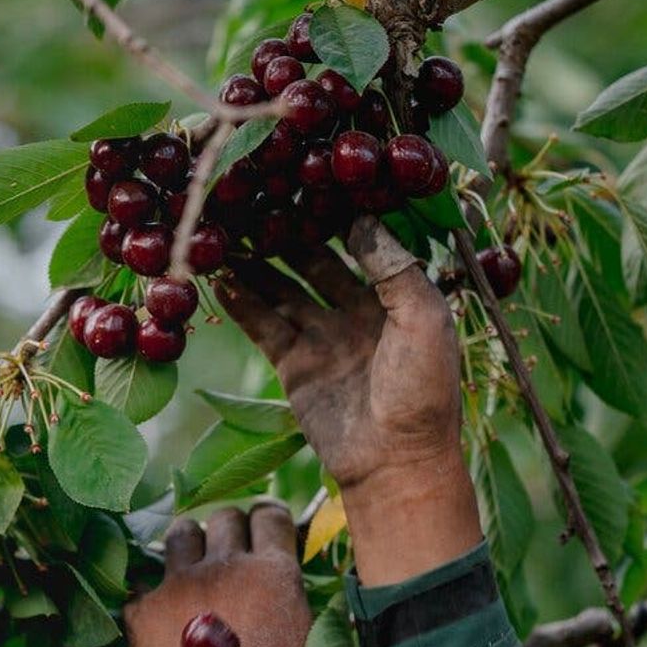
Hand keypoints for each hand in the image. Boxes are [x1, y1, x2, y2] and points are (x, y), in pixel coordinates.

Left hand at [124, 504, 311, 646]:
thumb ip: (316, 623)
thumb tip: (321, 617)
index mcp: (273, 572)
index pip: (269, 516)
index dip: (267, 517)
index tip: (263, 525)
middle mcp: (227, 566)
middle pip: (225, 518)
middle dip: (229, 527)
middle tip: (229, 548)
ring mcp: (181, 583)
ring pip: (182, 534)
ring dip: (189, 544)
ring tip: (190, 563)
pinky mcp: (146, 609)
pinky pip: (142, 587)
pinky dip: (151, 598)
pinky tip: (156, 615)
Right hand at [216, 219, 481, 585]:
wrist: (397, 463)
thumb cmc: (423, 392)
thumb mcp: (426, 321)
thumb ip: (396, 269)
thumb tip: (360, 220)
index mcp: (395, 299)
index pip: (360, 245)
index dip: (334, 216)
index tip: (308, 182)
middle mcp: (356, 313)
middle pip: (314, 263)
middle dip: (288, 234)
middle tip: (257, 199)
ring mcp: (322, 339)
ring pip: (283, 290)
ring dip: (258, 263)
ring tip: (228, 231)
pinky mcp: (294, 366)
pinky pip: (263, 324)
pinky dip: (241, 301)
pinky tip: (219, 275)